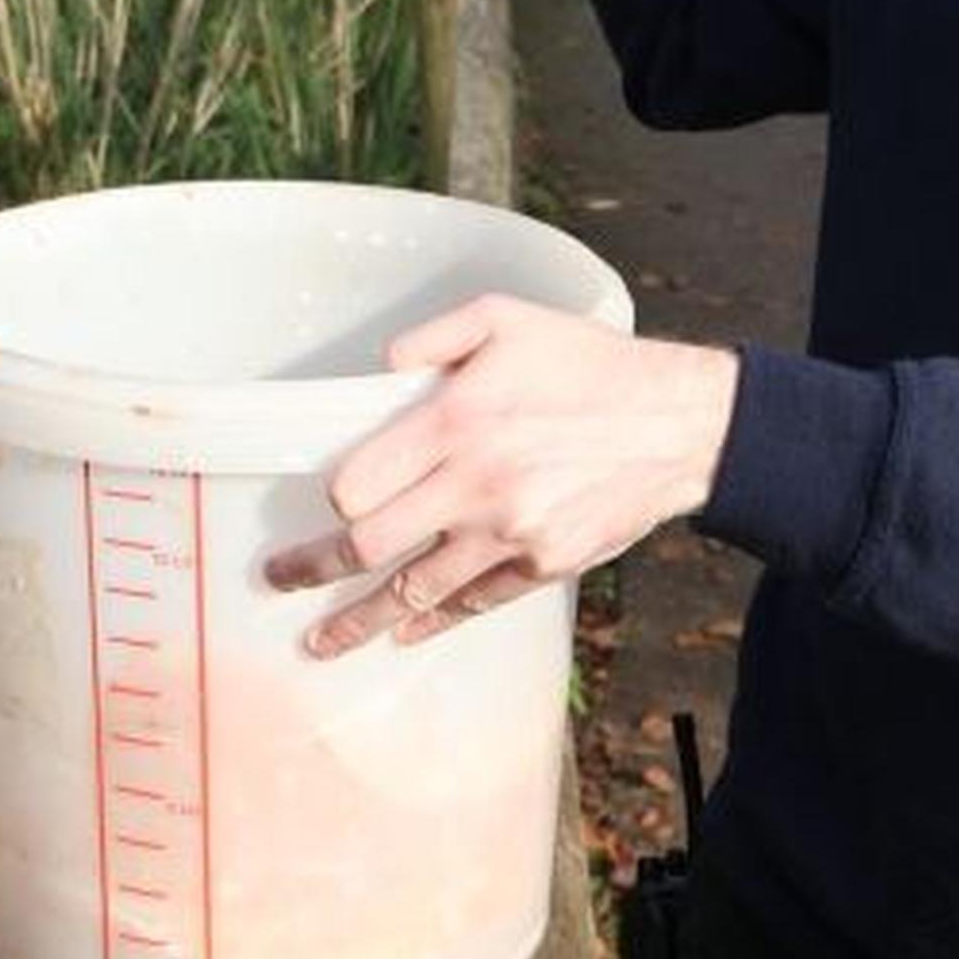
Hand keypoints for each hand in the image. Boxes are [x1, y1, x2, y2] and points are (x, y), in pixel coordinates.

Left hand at [265, 296, 736, 655]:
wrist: (681, 423)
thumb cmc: (590, 364)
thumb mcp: (508, 319)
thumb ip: (432, 337)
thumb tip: (378, 368)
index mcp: (456, 424)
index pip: (359, 486)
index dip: (332, 501)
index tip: (322, 503)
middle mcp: (476, 488)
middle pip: (370, 549)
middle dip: (313, 571)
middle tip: (277, 581)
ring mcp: (510, 535)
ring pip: (414, 592)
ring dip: (360, 621)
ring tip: (320, 639)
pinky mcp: (543, 565)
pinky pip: (473, 604)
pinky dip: (432, 623)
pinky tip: (404, 634)